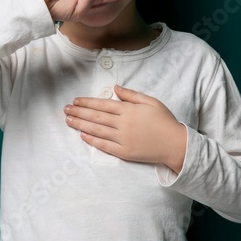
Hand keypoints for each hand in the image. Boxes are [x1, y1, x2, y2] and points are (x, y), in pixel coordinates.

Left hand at [64, 84, 186, 172]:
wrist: (175, 144)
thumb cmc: (165, 121)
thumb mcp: (151, 102)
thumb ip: (131, 95)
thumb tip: (115, 87)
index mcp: (129, 110)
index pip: (103, 104)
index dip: (87, 102)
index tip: (75, 101)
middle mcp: (123, 123)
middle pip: (96, 116)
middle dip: (79, 112)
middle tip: (65, 109)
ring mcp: (123, 139)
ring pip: (97, 130)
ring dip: (80, 124)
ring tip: (68, 121)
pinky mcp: (124, 152)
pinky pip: (105, 145)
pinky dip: (92, 140)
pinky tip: (83, 135)